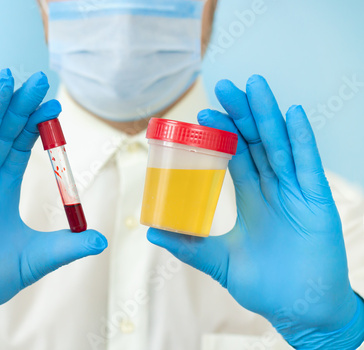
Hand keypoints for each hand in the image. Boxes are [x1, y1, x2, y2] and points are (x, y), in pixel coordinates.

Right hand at [0, 69, 107, 345]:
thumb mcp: (35, 259)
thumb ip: (66, 247)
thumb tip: (103, 240)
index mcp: (3, 188)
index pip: (21, 145)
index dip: (36, 124)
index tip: (55, 103)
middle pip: (1, 133)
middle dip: (18, 105)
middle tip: (37, 79)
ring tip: (6, 79)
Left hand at [147, 75, 363, 348]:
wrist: (300, 311)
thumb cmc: (263, 284)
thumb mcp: (219, 262)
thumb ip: (189, 245)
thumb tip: (151, 232)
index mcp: (249, 199)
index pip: (235, 157)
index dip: (221, 135)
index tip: (203, 115)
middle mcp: (272, 189)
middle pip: (257, 143)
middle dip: (242, 115)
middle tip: (226, 86)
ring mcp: (295, 192)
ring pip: (280, 146)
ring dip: (268, 116)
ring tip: (255, 87)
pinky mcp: (317, 202)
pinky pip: (309, 165)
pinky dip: (302, 139)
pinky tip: (292, 114)